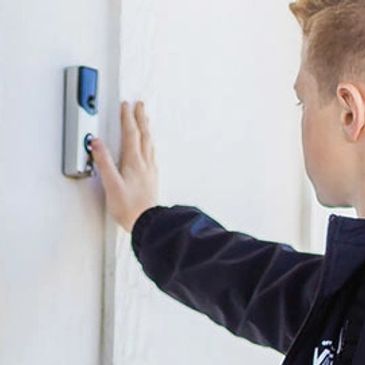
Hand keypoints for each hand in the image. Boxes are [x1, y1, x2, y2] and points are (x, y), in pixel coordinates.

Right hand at [90, 100, 158, 232]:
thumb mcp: (111, 185)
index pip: (131, 134)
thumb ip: (104, 163)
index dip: (127, 118)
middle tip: (140, 105)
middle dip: (141, 118)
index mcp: (134, 162)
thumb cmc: (129, 207)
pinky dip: (150, 143)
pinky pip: (152, 153)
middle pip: (144, 135)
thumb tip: (97, 143)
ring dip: (147, 128)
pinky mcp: (152, 177)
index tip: (126, 106)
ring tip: (145, 120)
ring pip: (150, 143)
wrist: (147, 222)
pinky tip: (149, 146)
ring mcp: (150, 170)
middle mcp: (145, 163)